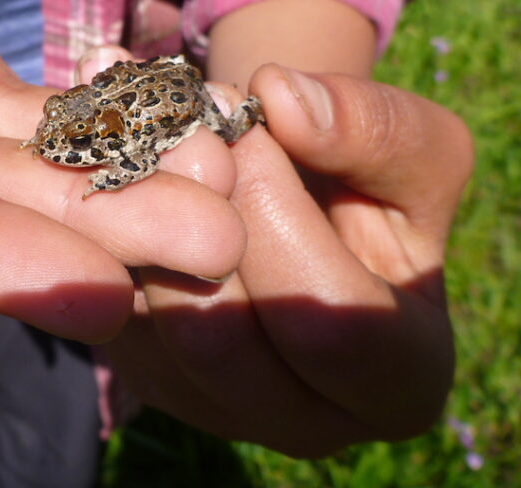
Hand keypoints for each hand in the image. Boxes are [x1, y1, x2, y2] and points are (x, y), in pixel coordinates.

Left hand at [105, 65, 471, 454]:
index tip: (247, 122)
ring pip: (147, 325)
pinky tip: (129, 164)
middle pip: (218, 333)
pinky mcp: (150, 380)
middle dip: (197, 212)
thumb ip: (374, 126)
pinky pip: (106, 308)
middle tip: (190, 122)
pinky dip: (110, 229)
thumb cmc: (371, 186)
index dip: (278, 212)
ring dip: (145, 215)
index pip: (329, 320)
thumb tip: (279, 98)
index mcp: (400, 385)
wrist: (306, 209)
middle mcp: (304, 422)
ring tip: (161, 138)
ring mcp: (213, 409)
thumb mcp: (413, 149)